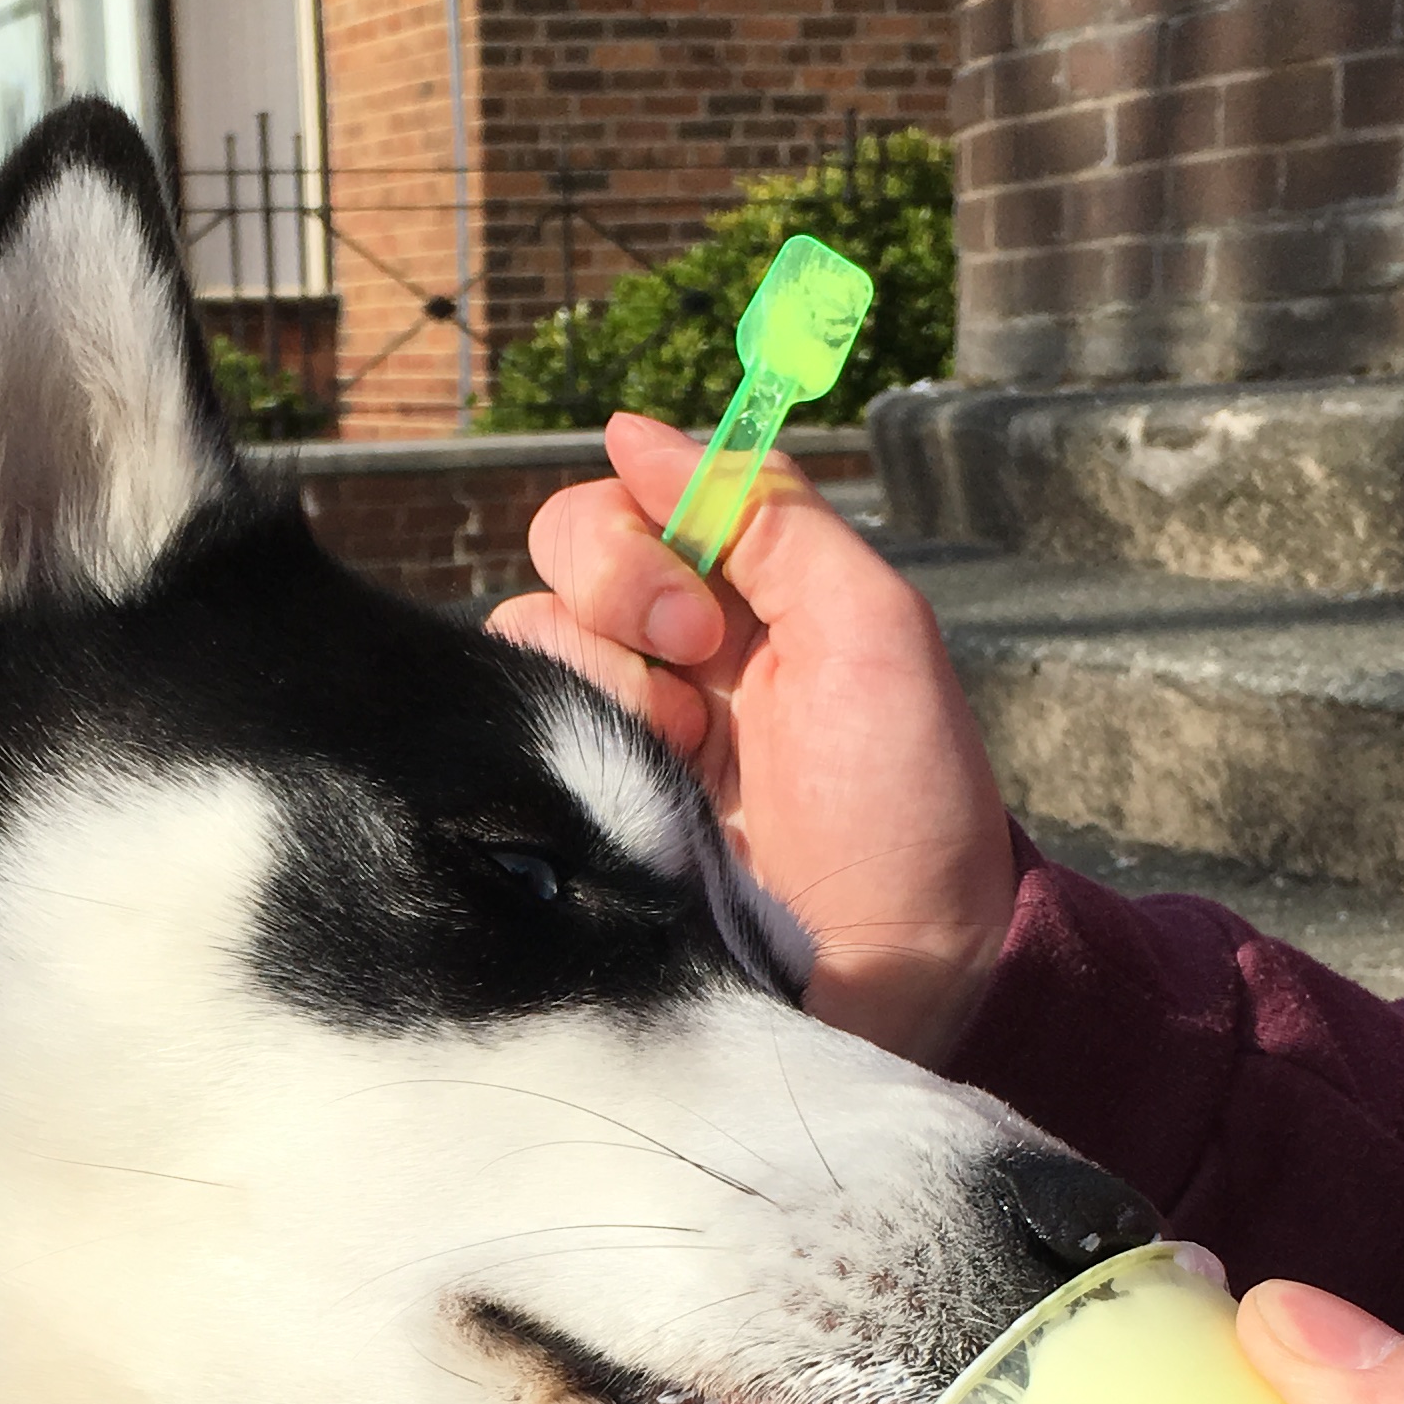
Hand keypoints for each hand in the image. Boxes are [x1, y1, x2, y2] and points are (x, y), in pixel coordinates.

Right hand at [490, 412, 1017, 1065]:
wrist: (881, 975)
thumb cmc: (905, 812)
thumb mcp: (874, 631)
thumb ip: (765, 512)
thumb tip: (628, 429)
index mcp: (741, 600)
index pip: (636, 500)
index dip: (652, 532)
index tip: (712, 615)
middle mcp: (663, 654)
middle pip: (564, 547)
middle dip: (619, 593)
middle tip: (696, 688)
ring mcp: (607, 731)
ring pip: (523, 632)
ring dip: (601, 687)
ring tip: (678, 768)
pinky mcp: (563, 808)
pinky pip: (498, 726)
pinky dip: (549, 747)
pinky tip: (624, 806)